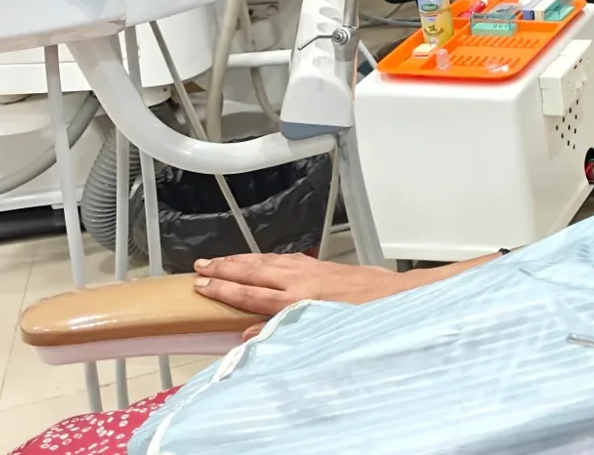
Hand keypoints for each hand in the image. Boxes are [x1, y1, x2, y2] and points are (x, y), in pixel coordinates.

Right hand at [192, 253, 408, 316]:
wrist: (394, 296)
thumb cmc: (362, 318)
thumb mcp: (322, 333)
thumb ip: (283, 332)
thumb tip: (249, 335)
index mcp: (296, 301)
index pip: (249, 294)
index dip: (222, 290)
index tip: (199, 286)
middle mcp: (299, 282)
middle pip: (253, 272)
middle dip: (224, 268)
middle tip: (199, 266)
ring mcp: (309, 270)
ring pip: (267, 261)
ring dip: (241, 260)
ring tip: (219, 259)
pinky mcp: (321, 265)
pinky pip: (285, 258)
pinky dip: (267, 257)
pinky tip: (261, 259)